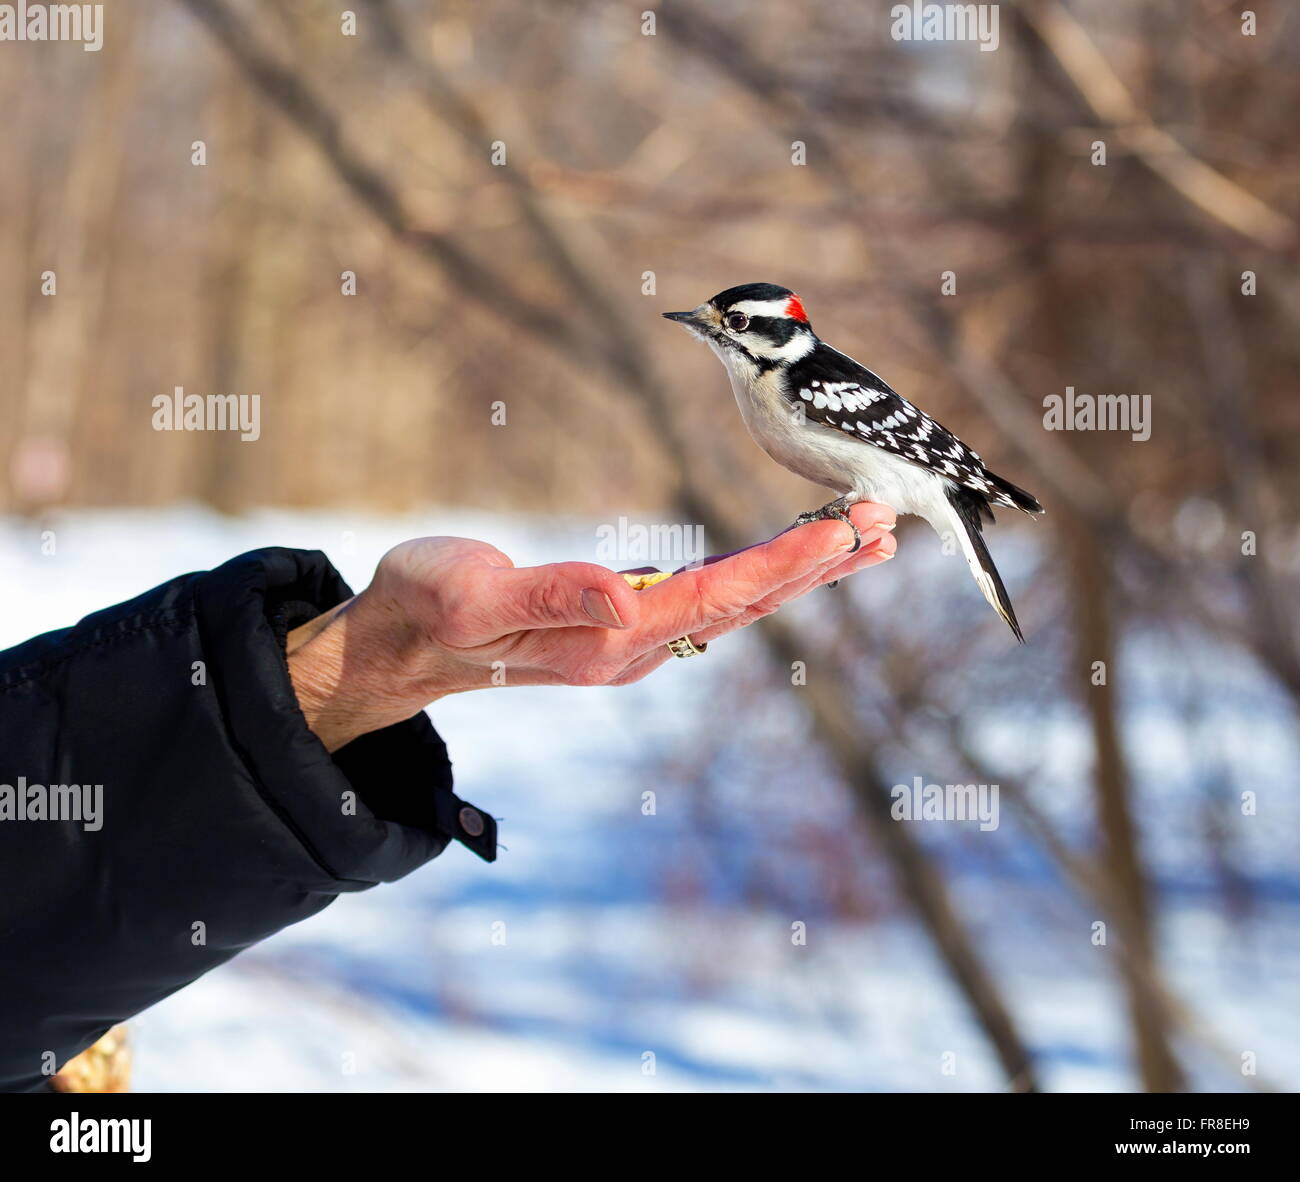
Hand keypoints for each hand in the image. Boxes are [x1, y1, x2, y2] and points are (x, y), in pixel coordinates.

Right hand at [287, 502, 896, 750]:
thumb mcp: (475, 597)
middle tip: (883, 520)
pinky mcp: (622, 624)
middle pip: (745, 605)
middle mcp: (633, 647)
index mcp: (608, 641)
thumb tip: (630, 596)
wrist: (402, 643)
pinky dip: (758, 570)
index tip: (844, 532)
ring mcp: (630, 640)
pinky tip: (784, 551)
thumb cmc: (428, 609)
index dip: (782, 564)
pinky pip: (708, 598)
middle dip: (816, 565)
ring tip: (861, 534)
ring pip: (735, 603)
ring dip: (799, 568)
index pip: (716, 599)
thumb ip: (551, 596)